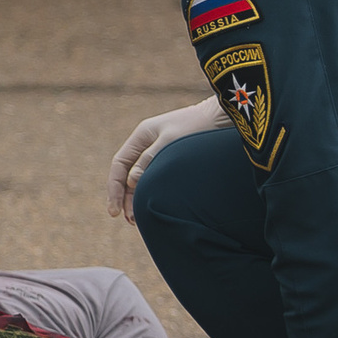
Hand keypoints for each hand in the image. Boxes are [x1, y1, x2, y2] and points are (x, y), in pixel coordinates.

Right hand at [107, 98, 226, 220]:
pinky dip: (150, 192)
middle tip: (128, 220)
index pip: (119, 164)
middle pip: (126, 173)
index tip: (114, 210)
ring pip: (139, 177)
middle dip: (124, 197)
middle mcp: (146, 142)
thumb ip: (149, 160)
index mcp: (142, 134)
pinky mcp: (171, 158)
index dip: (114, 188)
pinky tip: (152, 206)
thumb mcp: (172, 142)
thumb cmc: (199, 127)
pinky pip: (154, 177)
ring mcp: (158, 150)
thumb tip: (131, 182)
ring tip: (137, 220)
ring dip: (136, 197)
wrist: (223, 117)